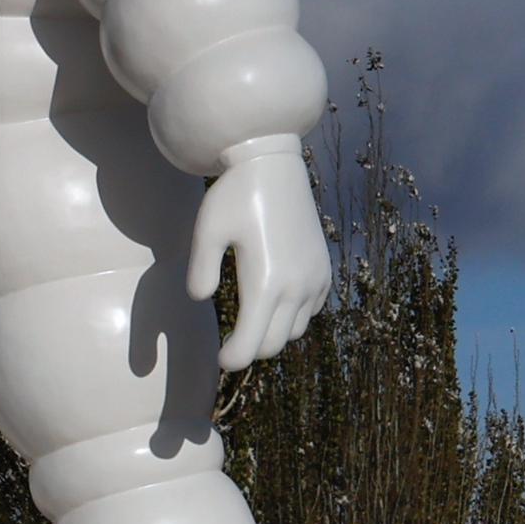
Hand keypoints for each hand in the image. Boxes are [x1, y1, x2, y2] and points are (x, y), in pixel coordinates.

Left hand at [190, 135, 330, 366]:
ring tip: (253, 317)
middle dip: (251, 347)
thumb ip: (201, 270)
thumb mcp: (207, 230)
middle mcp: (296, 287)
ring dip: (273, 332)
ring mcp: (314, 278)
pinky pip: (312, 310)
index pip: (251, 345)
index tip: (221, 359)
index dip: (233, 359)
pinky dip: (295, 315)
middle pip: (272, 344)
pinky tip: (277, 298)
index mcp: (266, 283)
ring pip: (295, 331)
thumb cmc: (235, 195)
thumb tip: (202, 299)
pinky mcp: (323, 269)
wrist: (274, 164)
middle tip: (231, 341)